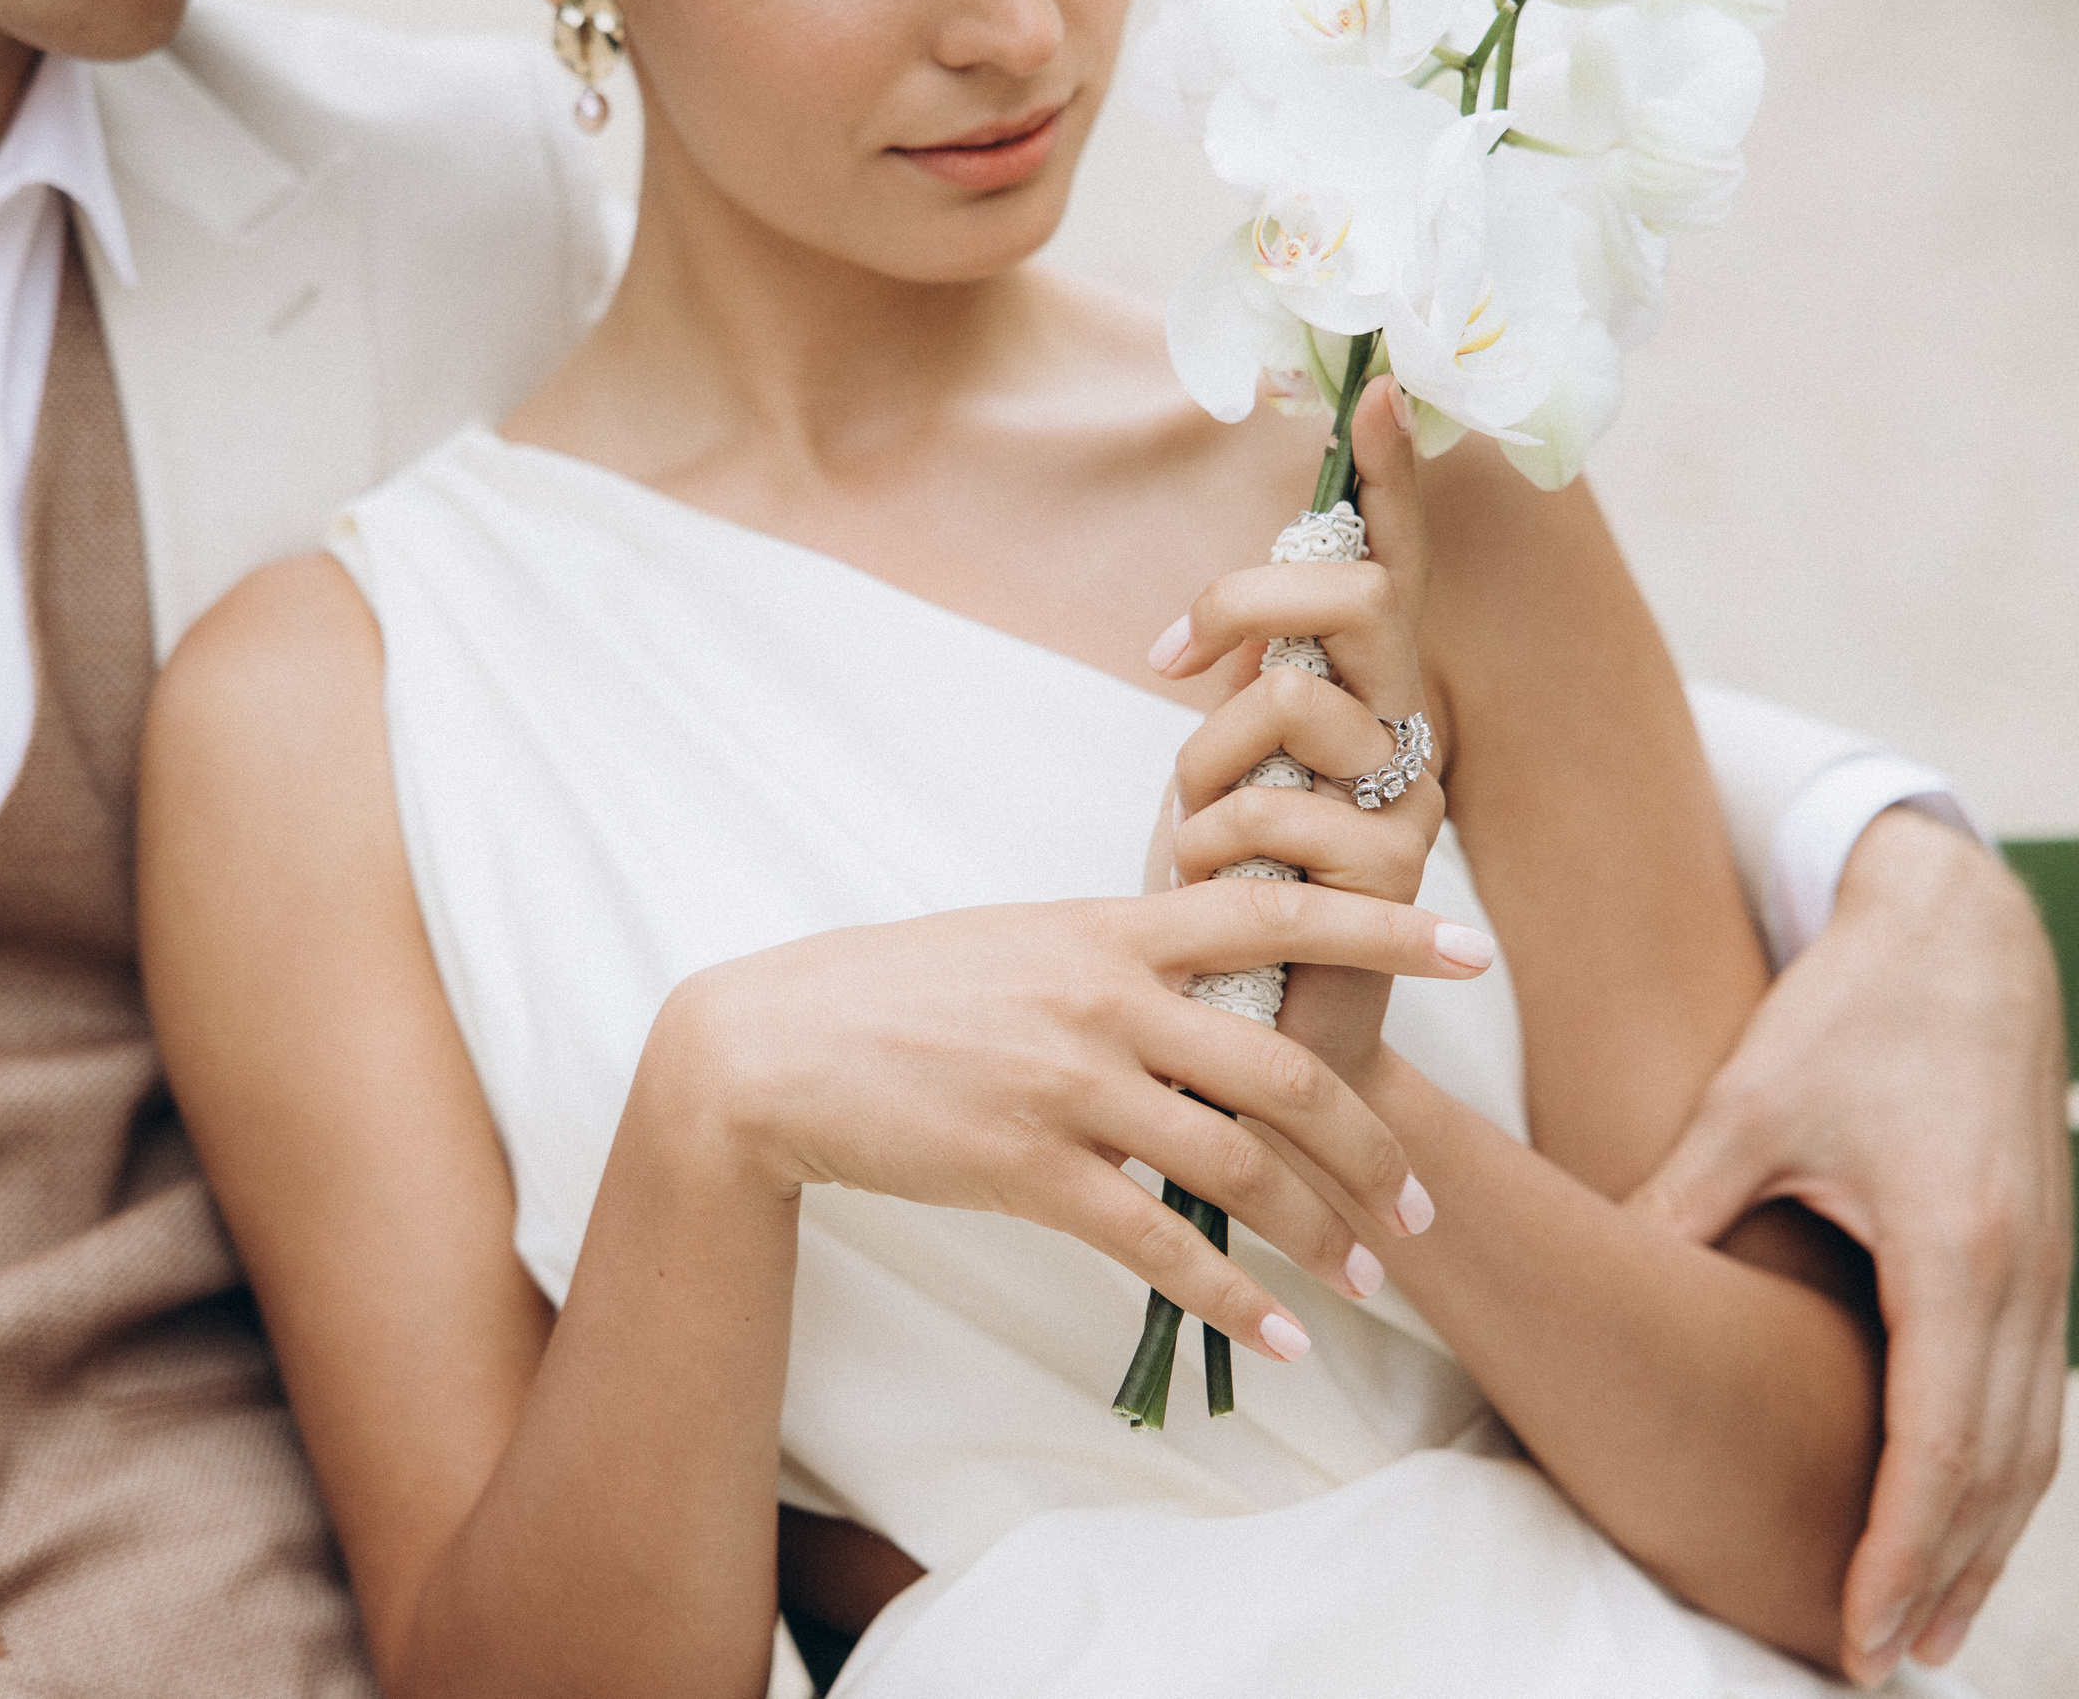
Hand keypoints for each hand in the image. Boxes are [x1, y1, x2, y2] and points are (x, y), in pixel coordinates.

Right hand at [658, 875, 1487, 1358]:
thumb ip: (1120, 957)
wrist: (776, 1049)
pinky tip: (1281, 1334)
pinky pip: (1158, 1243)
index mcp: (1110, 928)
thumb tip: (1212, 981)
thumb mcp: (1021, 942)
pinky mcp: (1028, 1168)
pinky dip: (1234, 1297)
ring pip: (1237, 1164)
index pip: (1275, 912)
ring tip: (1364, 1277)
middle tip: (1417, 1202)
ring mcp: (1068, 1085)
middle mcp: (1104, 1000)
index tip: (1470, 951)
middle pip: (1284, 1069)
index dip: (1382, 932)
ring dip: (1317, 1231)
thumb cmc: (899, 990)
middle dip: (1372, 1145)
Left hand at [1146, 376, 1445, 1080]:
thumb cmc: (1220, 909)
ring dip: (1203, 763)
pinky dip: (1206, 842)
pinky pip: (1275, 811)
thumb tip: (1228, 633)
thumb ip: (1239, 698)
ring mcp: (1408, 804)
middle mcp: (1404, 733)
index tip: (1380, 388)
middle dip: (1250, 604)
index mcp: (1361, 697)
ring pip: (1291, 706)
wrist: (1243, 1043)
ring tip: (1190, 839)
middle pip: (1358, 596)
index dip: (1390, 478)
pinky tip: (1205, 892)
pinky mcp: (1391, 878)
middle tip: (1172, 662)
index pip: (1387, 567)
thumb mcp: (1216, 779)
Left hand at [1626, 807, 2071, 1684]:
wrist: (1959, 936)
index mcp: (1958, 1249)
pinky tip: (1958, 1520)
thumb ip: (1684, 1203)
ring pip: (2030, 1445)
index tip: (1853, 1624)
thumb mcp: (1751, 1108)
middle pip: (1998, 1469)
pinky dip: (2000, 1476)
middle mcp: (2026, 1279)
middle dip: (1941, 1575)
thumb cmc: (1849, 1015)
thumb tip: (1602, 1274)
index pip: (1938, 1438)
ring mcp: (2049, 1275)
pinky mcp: (2044, 1263)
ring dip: (1981, 1544)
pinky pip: (2032, 1397)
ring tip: (1919, 1630)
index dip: (1897, 1543)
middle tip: (1876, 1664)